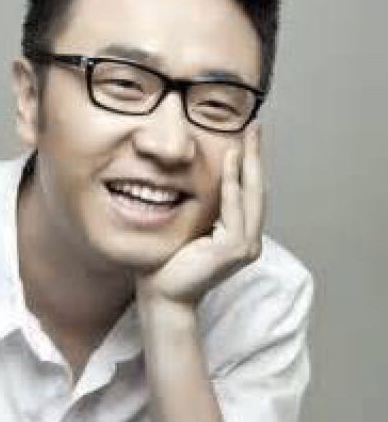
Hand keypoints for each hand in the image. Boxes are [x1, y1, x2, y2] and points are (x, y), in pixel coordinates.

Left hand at [136, 123, 264, 310]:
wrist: (163, 294)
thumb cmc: (169, 263)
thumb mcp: (189, 228)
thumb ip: (202, 209)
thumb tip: (195, 181)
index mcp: (239, 234)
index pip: (248, 192)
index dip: (250, 163)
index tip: (247, 136)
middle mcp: (248, 240)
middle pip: (257, 189)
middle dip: (256, 156)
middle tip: (256, 127)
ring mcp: (244, 246)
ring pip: (251, 196)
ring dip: (248, 164)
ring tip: (245, 137)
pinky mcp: (233, 250)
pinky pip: (234, 210)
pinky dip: (233, 185)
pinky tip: (230, 162)